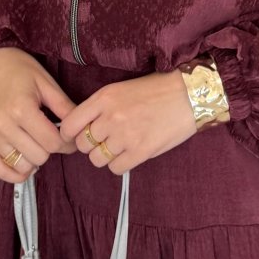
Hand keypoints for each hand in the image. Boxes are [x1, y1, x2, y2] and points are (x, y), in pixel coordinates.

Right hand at [0, 46, 79, 182]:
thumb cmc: (19, 69)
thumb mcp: (46, 83)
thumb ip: (64, 107)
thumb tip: (80, 128)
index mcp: (21, 108)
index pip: (53, 143)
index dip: (68, 144)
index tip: (70, 138)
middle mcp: (3, 125)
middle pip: (39, 156)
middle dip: (51, 149)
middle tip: (52, 137)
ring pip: (22, 165)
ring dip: (34, 159)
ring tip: (36, 144)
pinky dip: (15, 173)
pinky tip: (25, 162)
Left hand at [58, 71, 197, 174]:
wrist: (188, 95)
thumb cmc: (156, 90)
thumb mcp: (121, 89)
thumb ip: (99, 107)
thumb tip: (81, 128)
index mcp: (103, 98)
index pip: (69, 125)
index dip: (71, 134)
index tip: (78, 136)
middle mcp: (110, 117)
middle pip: (82, 144)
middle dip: (91, 144)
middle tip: (106, 139)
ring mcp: (125, 135)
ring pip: (97, 159)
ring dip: (106, 155)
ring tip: (121, 145)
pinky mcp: (140, 151)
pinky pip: (116, 168)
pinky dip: (121, 164)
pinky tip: (131, 152)